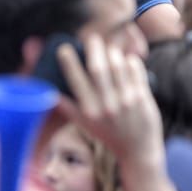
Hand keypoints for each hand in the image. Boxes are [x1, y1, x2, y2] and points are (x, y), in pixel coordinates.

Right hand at [57, 32, 160, 169]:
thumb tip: (48, 94)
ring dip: (112, 53)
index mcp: (89, 112)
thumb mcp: (85, 125)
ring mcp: (126, 101)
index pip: (76, 81)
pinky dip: (130, 61)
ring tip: (109, 49)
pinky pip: (135, 70)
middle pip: (98, 68)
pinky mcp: (143, 97)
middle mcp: (107, 106)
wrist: (138, 151)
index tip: (64, 49)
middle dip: (93, 48)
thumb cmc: (109, 135)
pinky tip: (126, 59)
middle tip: (92, 39)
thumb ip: (68, 108)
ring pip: (117, 65)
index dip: (68, 62)